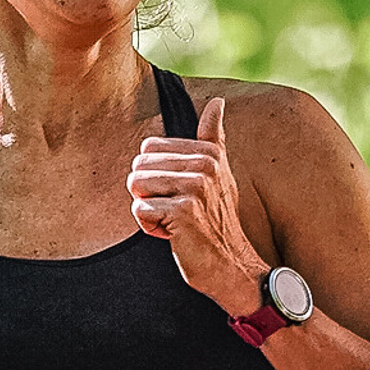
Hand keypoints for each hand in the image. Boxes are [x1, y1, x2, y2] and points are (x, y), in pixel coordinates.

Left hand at [128, 95, 266, 318]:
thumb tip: (217, 101)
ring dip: (148, 211)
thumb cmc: (217, 223)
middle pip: (139, 166)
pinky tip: (173, 236)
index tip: (178, 196)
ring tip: (174, 223)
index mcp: (209, 153)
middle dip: (148, 194)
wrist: (232, 267)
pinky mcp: (183, 211)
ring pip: (136, 186)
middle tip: (175, 213)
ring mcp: (195, 188)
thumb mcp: (220, 175)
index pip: (149, 148)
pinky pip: (140, 210)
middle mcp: (205, 165)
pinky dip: (150, 228)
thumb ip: (214, 139)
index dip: (155, 177)